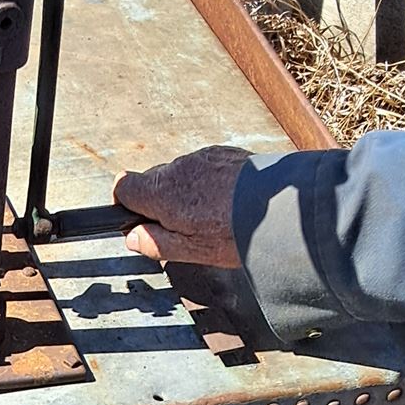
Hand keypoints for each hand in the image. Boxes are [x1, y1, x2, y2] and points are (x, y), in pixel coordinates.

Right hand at [112, 146, 249, 268]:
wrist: (280, 207)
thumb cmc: (235, 232)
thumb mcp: (190, 251)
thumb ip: (156, 243)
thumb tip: (133, 238)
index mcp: (162, 193)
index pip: (124, 187)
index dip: (127, 204)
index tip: (138, 219)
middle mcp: (177, 169)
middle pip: (152, 181)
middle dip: (159, 201)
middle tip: (181, 226)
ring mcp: (200, 157)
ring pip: (179, 174)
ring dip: (185, 191)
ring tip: (210, 215)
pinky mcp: (223, 153)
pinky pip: (203, 167)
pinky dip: (206, 182)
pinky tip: (225, 201)